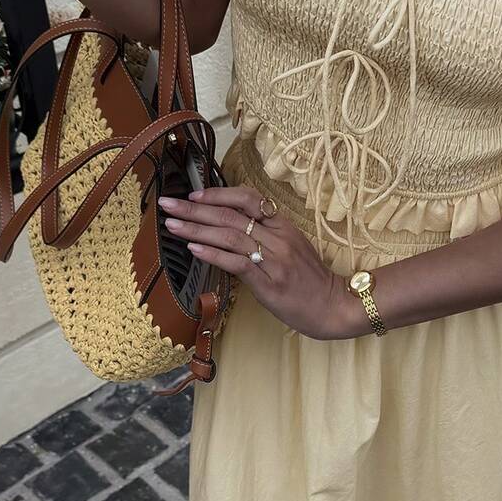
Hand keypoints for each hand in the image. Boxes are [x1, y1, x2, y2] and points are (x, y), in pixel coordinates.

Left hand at [157, 186, 369, 340]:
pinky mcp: (269, 283)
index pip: (247, 198)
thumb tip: (230, 230)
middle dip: (194, 208)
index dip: (218, 193)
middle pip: (230, 215)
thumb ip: (266, 236)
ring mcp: (273, 260)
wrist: (334, 306)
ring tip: (171, 225)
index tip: (194, 195)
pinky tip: (194, 248)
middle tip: (167, 203)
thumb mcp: (292, 249)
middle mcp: (277, 238)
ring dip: (196, 228)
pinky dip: (213, 254)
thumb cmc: (311, 280)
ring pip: (229, 236)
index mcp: (283, 226)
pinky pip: (236, 263)